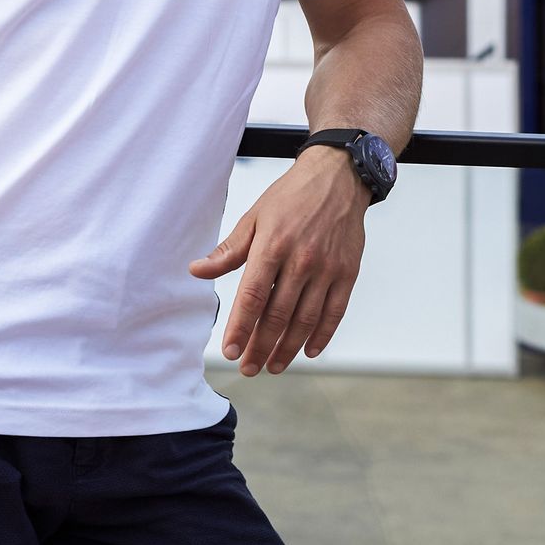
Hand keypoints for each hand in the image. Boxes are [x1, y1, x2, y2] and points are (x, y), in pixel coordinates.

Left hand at [190, 147, 370, 374]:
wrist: (339, 177)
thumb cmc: (292, 197)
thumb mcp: (254, 217)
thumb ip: (228, 251)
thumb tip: (197, 270)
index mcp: (273, 246)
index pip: (252, 297)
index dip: (240, 328)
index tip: (229, 351)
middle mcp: (301, 260)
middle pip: (278, 315)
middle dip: (260, 347)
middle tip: (248, 367)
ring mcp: (327, 268)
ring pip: (306, 319)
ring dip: (288, 348)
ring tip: (273, 366)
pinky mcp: (348, 272)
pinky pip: (335, 311)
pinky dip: (323, 335)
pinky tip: (310, 351)